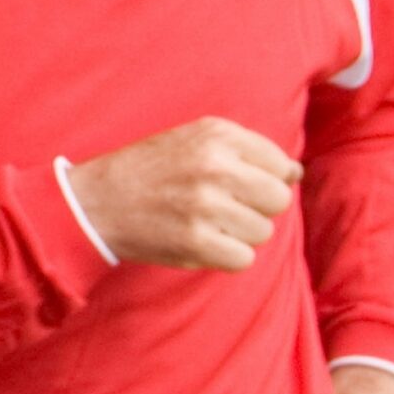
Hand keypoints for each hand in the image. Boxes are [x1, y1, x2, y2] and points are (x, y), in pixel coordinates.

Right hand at [67, 116, 300, 271]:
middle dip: (259, 208)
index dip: (266, 180)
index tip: (241, 186)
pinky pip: (244, 259)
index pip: (280, 163)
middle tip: (229, 209)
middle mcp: (215, 166)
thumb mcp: (194, 139)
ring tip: (210, 224)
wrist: (97, 201)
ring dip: (242, 235)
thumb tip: (296, 173)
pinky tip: (204, 243)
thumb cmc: (149, 169)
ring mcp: (206, 205)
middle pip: (278, 199)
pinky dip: (228, 257)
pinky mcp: (196, 242)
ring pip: (263, 231)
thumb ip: (246, 151)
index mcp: (217, 134)